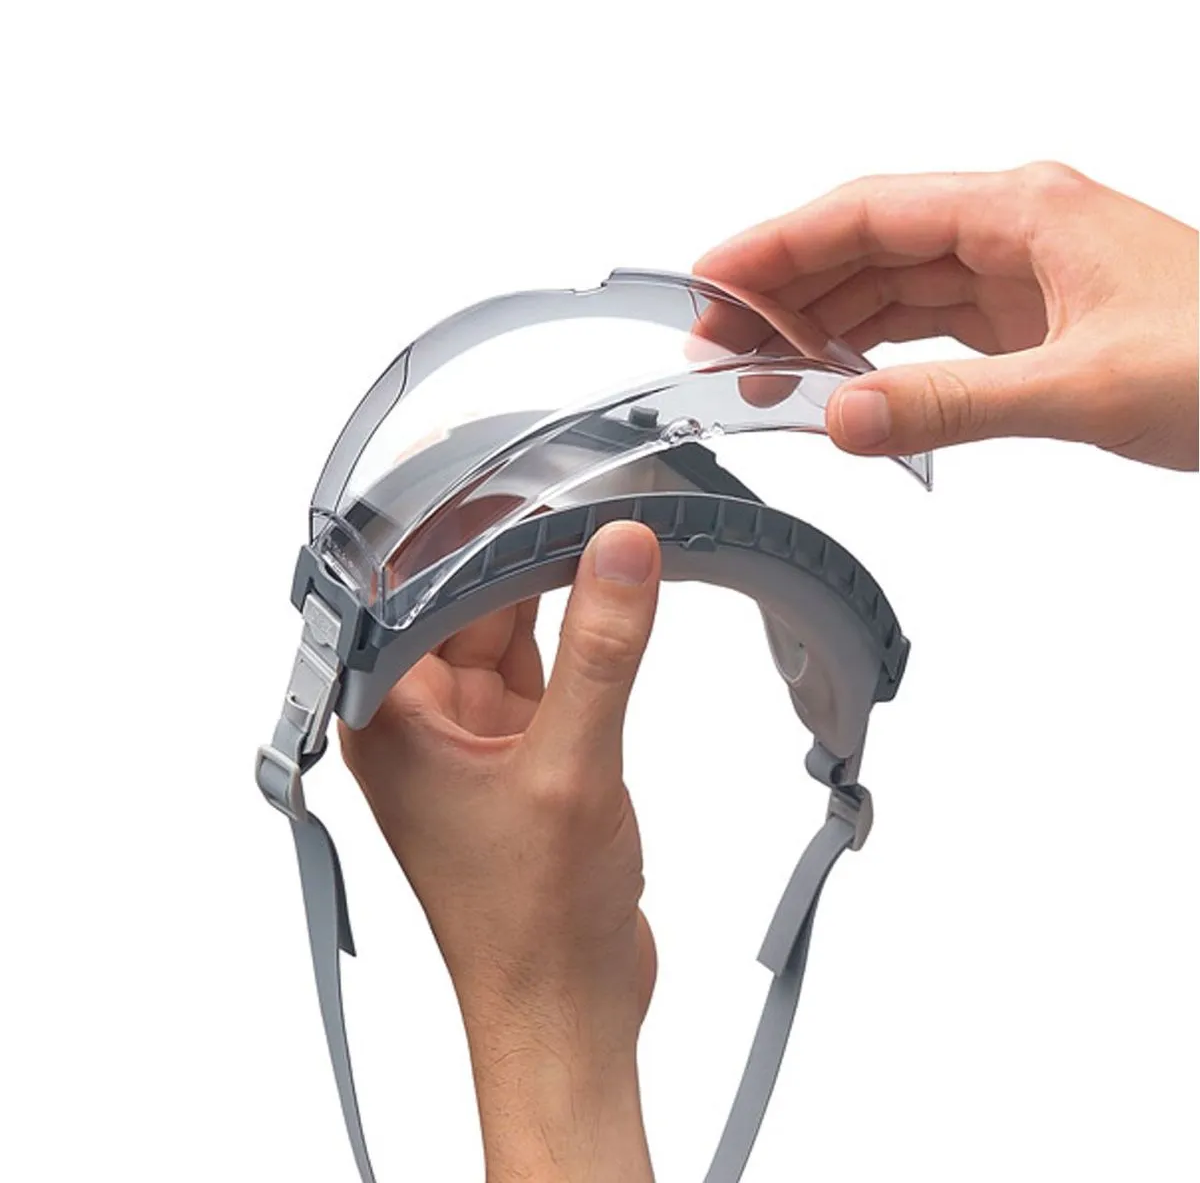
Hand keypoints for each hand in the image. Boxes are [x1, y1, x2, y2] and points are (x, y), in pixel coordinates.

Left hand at [339, 521, 661, 1182]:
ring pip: (505, 624)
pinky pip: (544, 664)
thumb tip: (620, 550)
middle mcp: (418, 717)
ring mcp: (472, 732)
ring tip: (602, 519)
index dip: (447, 521)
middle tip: (575, 479)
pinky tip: (610, 589)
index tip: (499, 463)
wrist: (564, 1008)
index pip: (402, 586)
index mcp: (388, 716)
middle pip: (457, 595)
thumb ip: (598, 652)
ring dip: (550, 582)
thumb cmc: (530, 921)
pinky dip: (577, 630)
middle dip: (513, 542)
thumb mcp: (570, 770)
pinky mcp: (521, 749)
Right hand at [695, 162, 1198, 469]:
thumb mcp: (1084, 387)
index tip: (711, 279)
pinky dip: (871, 350)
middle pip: (864, 247)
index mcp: (1022, 212)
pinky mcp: (1028, 321)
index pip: (866, 215)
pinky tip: (835, 375)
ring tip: (756, 367)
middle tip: (713, 342)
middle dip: (783, 291)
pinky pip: (924, 325)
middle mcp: (1012, 231)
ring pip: (890, 286)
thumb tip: (843, 417)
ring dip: (820, 324)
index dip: (777, 245)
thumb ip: (951, 405)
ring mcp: (1019, 275)